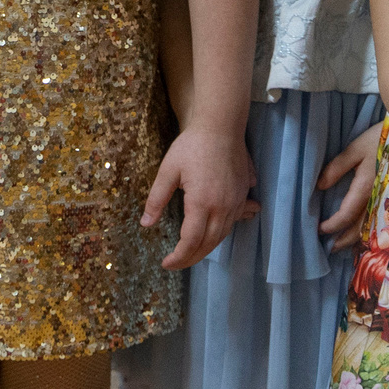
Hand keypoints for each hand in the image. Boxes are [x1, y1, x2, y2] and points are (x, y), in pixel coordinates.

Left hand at [144, 123, 257, 270]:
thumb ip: (156, 199)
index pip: (191, 242)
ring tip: (190, 253)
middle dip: (191, 259)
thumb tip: (146, 224)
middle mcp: (222, 207)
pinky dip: (220, 234)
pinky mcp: (242, 195)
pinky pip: (233, 222)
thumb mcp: (167, 171)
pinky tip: (213, 234)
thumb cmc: (192, 145)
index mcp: (202, 203)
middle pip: (208, 244)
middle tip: (175, 263)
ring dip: (206, 249)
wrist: (221, 126)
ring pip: (222, 236)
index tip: (165, 263)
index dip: (178, 258)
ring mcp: (236, 202)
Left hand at [319, 119, 383, 248]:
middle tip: (331, 248)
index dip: (332, 225)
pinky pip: (383, 221)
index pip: (346, 214)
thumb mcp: (356, 149)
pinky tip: (367, 236)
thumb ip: (337, 168)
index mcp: (365, 188)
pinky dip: (373, 232)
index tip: (320, 229)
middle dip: (344, 241)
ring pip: (373, 228)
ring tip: (346, 247)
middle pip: (360, 228)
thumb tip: (319, 187)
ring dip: (358, 240)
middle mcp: (378, 200)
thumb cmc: (380, 140)